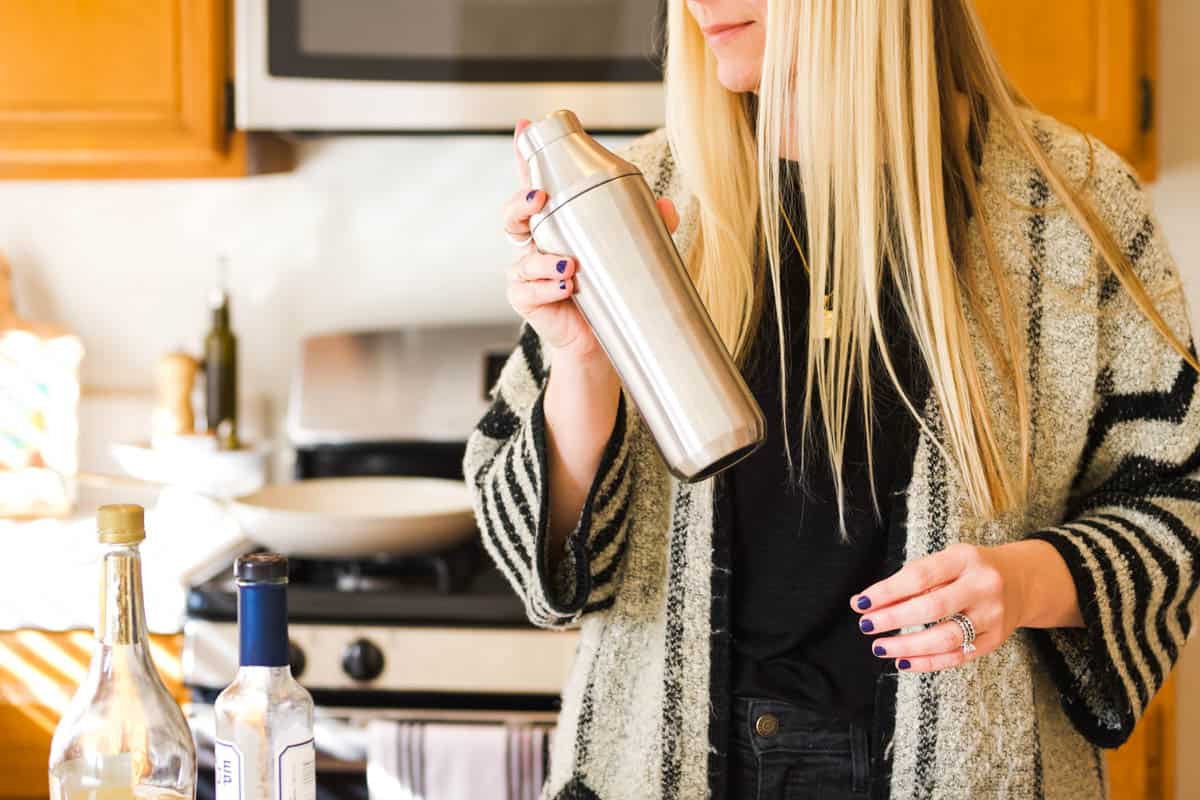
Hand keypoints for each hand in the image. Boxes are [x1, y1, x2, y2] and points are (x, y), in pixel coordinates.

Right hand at [503, 119, 678, 361]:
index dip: (526, 155)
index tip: (525, 128)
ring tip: (570, 265)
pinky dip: (546, 288)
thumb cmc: (612, 288)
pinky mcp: (526, 301)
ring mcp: (527, 273)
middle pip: (513, 214)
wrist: (600, 341)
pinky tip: (566, 288)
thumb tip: (666, 206)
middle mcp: (535, 243)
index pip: (536, 183)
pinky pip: (526, 291)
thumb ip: (649, 225)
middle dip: (521, 202)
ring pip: (522, 257)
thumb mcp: (633, 251)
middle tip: (539, 198)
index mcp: (556, 223)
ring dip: (543, 259)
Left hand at [848, 542, 1030, 672]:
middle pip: (933, 607)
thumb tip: (871, 601)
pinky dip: (927, 662)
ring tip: (879, 646)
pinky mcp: (995, 640)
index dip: (886, 591)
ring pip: (946, 637)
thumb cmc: (969, 570)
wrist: (1021, 581)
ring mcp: (992, 615)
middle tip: (867, 625)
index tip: (860, 602)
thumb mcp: (946, 560)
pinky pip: (957, 657)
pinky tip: (903, 661)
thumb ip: (914, 578)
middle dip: (893, 619)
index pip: (920, 576)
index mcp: (965, 559)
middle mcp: (983, 586)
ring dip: (907, 646)